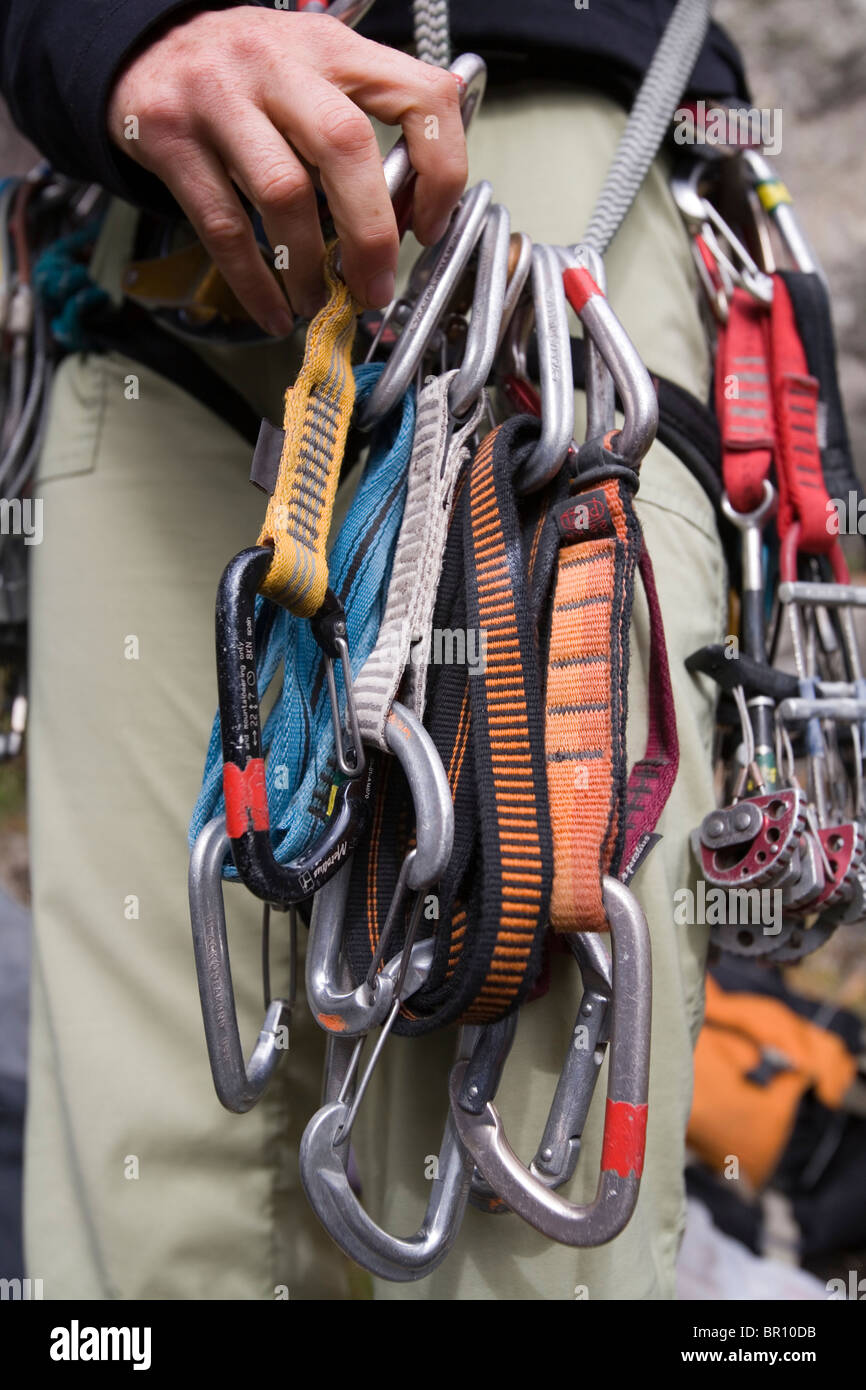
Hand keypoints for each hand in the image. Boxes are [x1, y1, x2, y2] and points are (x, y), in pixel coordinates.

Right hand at [107, 9, 467, 331]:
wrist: (143, 45)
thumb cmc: (246, 74)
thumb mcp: (315, 71)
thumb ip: (364, 126)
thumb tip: (405, 220)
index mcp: (333, 47)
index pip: (417, 96)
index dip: (439, 170)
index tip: (428, 226)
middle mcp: (278, 64)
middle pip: (346, 147)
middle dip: (371, 233)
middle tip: (375, 286)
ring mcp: (219, 97)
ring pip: (283, 191)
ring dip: (310, 266)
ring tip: (318, 301)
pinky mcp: (170, 138)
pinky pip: (224, 226)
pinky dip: (255, 282)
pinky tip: (273, 310)